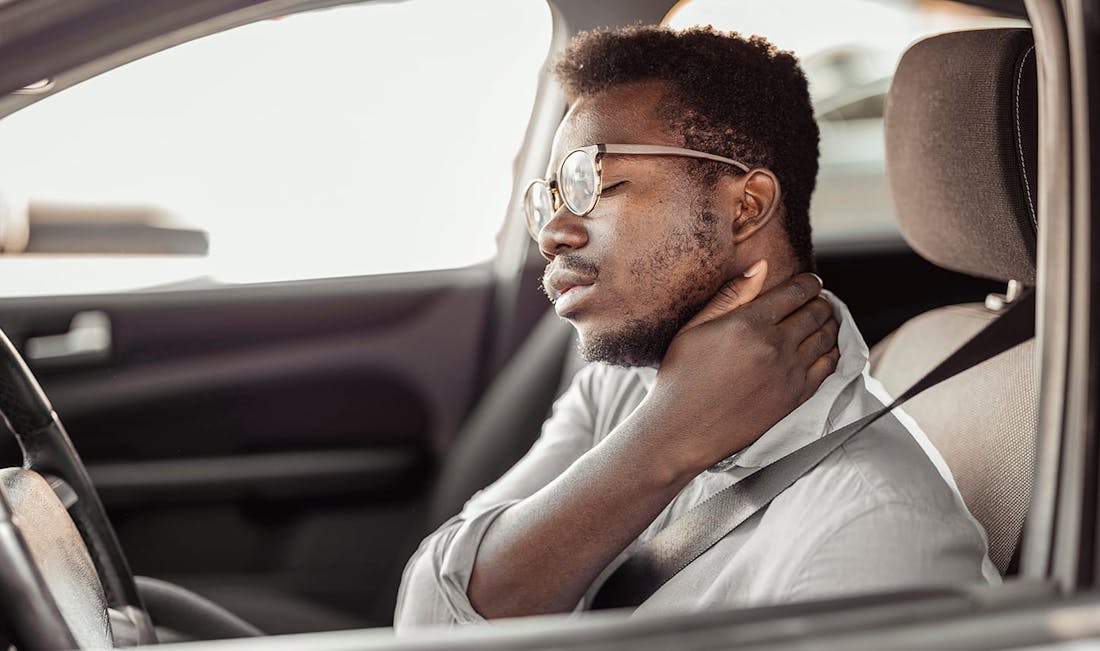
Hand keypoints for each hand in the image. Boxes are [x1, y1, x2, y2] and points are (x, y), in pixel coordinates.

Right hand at [639, 260, 840, 475]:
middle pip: (816, 312)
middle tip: (816, 300)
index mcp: (748, 323)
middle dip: (820, 301)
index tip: (810, 282)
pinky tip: (823, 348)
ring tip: (822, 321)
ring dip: (829, 324)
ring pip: (826, 337)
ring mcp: (788, 374)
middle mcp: (774, 346)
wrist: (680, 431)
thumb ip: (731, 295)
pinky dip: (832, 351)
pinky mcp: (795, 398)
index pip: (797, 291)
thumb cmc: (680, 376)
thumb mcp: (695, 328)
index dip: (809, 282)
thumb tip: (762, 266)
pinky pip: (828, 366)